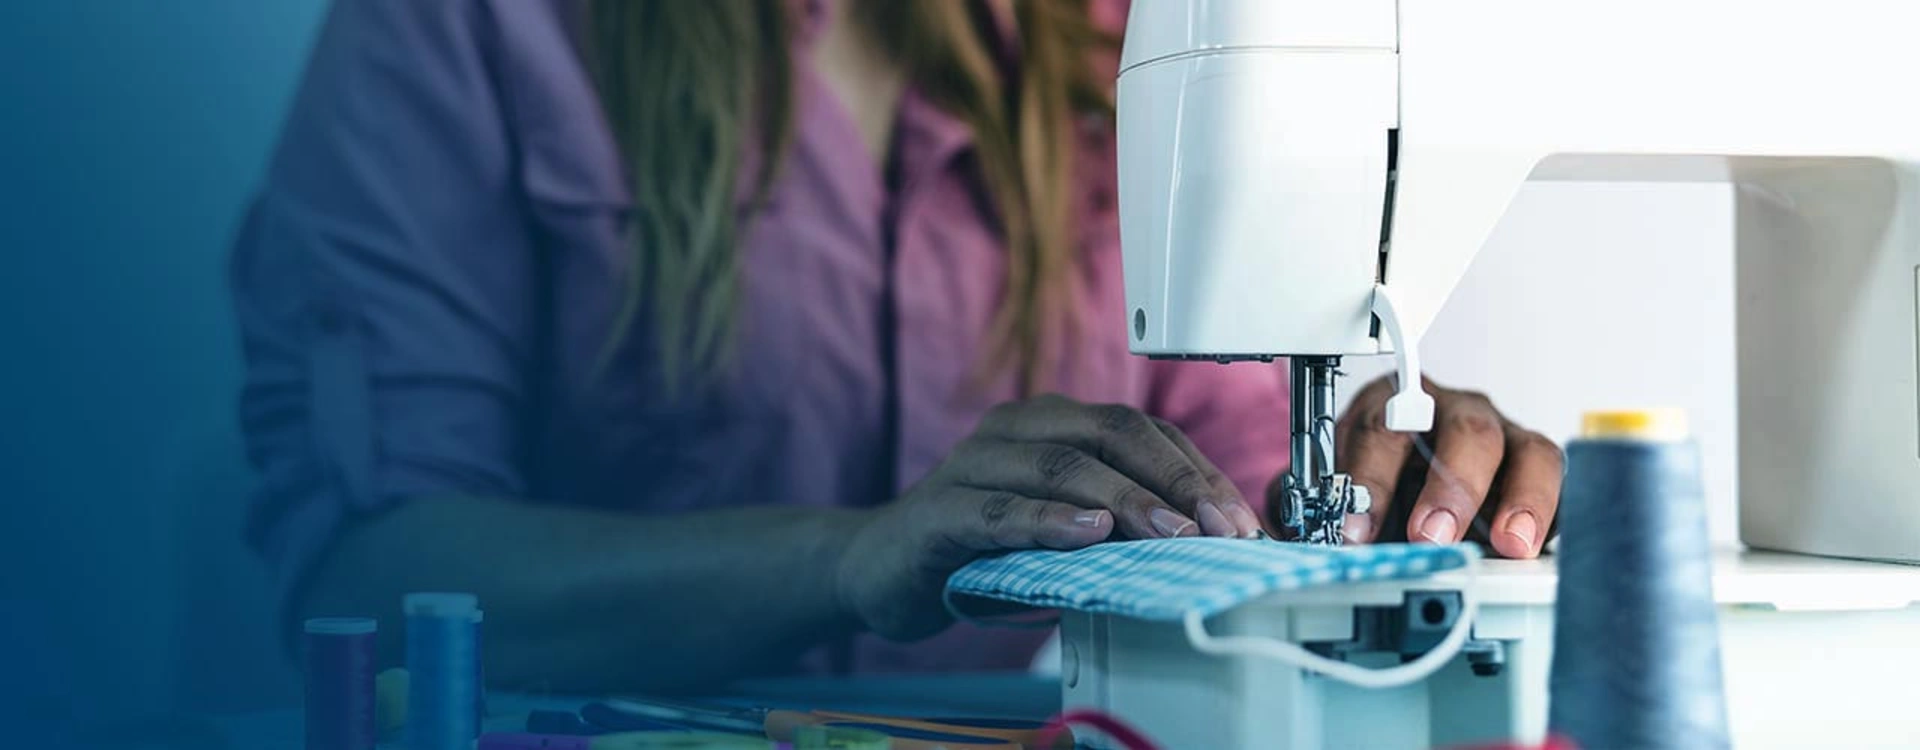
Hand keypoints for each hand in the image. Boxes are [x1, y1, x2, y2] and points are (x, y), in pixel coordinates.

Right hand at [837, 394, 1262, 640]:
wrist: (882, 569)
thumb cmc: (983, 548)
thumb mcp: (1065, 533)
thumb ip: (1120, 528)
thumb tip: (1207, 547)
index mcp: (1054, 423)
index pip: (1142, 431)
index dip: (1197, 472)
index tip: (1242, 521)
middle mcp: (1016, 429)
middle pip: (1111, 434)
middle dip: (1174, 481)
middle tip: (1219, 527)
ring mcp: (973, 463)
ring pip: (1060, 465)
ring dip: (1124, 501)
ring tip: (1169, 533)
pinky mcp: (938, 510)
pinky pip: (997, 508)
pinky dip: (1046, 520)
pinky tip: (1085, 534)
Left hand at [1335, 377, 1562, 557]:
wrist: (1413, 482)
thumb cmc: (1382, 482)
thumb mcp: (1347, 492)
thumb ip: (1338, 516)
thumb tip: (1331, 551)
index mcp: (1394, 405)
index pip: (1382, 428)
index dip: (1370, 481)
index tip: (1356, 532)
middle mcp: (1455, 412)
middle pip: (1467, 431)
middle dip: (1452, 487)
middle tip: (1431, 536)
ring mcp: (1505, 437)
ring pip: (1531, 452)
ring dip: (1522, 500)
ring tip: (1511, 545)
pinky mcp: (1538, 471)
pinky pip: (1562, 485)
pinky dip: (1555, 516)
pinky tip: (1538, 547)